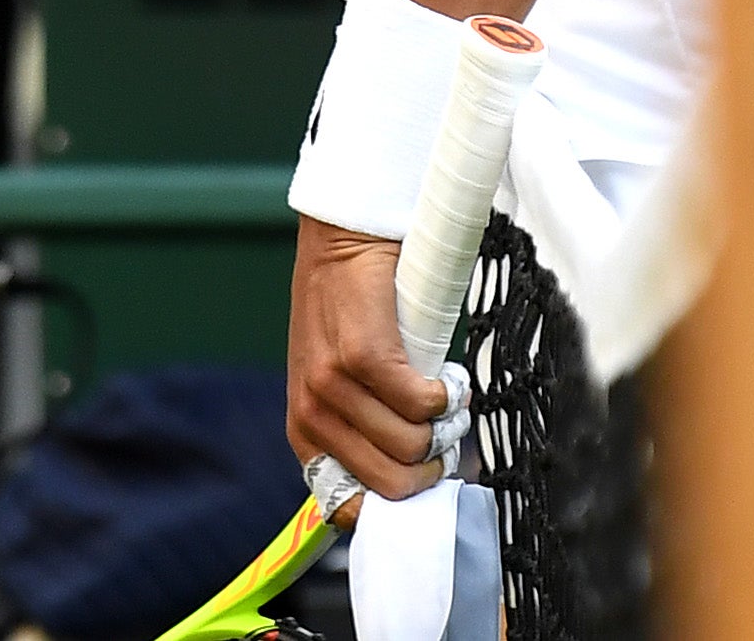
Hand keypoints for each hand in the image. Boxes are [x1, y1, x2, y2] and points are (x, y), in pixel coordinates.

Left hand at [284, 217, 451, 506]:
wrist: (342, 245)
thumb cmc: (349, 319)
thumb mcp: (338, 388)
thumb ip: (363, 435)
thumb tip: (417, 482)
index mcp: (306, 433)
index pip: (349, 508)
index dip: (399, 499)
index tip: (423, 473)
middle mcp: (312, 414)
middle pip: (394, 484)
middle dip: (431, 464)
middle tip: (441, 427)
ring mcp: (333, 385)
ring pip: (414, 446)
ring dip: (444, 425)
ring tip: (441, 394)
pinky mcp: (363, 356)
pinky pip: (424, 405)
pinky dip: (447, 394)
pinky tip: (443, 375)